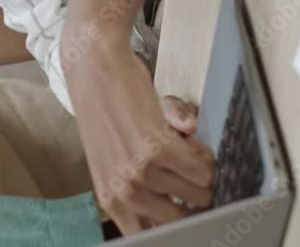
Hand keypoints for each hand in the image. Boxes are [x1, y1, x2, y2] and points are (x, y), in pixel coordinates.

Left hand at [63, 32, 215, 234]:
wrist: (93, 69)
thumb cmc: (105, 111)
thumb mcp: (117, 159)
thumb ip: (147, 189)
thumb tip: (186, 200)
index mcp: (111, 200)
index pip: (151, 236)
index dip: (176, 224)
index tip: (188, 211)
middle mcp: (124, 193)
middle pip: (182, 219)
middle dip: (194, 198)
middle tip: (189, 172)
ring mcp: (139, 174)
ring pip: (199, 194)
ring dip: (202, 173)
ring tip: (186, 150)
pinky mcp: (157, 150)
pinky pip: (203, 169)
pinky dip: (205, 155)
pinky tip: (188, 138)